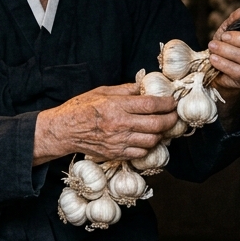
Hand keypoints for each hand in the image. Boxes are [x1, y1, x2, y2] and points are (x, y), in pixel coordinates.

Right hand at [33, 84, 177, 165]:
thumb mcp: (102, 91)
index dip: (167, 103)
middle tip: (174, 115)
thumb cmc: (81, 108)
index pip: (151, 105)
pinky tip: (147, 138)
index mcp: (116, 106)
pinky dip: (148, 146)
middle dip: (171, 120)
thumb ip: (125, 90)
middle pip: (157, 124)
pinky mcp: (116, 153)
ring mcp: (119, 141)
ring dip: (161, 134)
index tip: (173, 102)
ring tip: (162, 127)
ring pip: (152, 140)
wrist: (64, 130)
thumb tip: (144, 86)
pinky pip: (141, 152)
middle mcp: (120, 124)